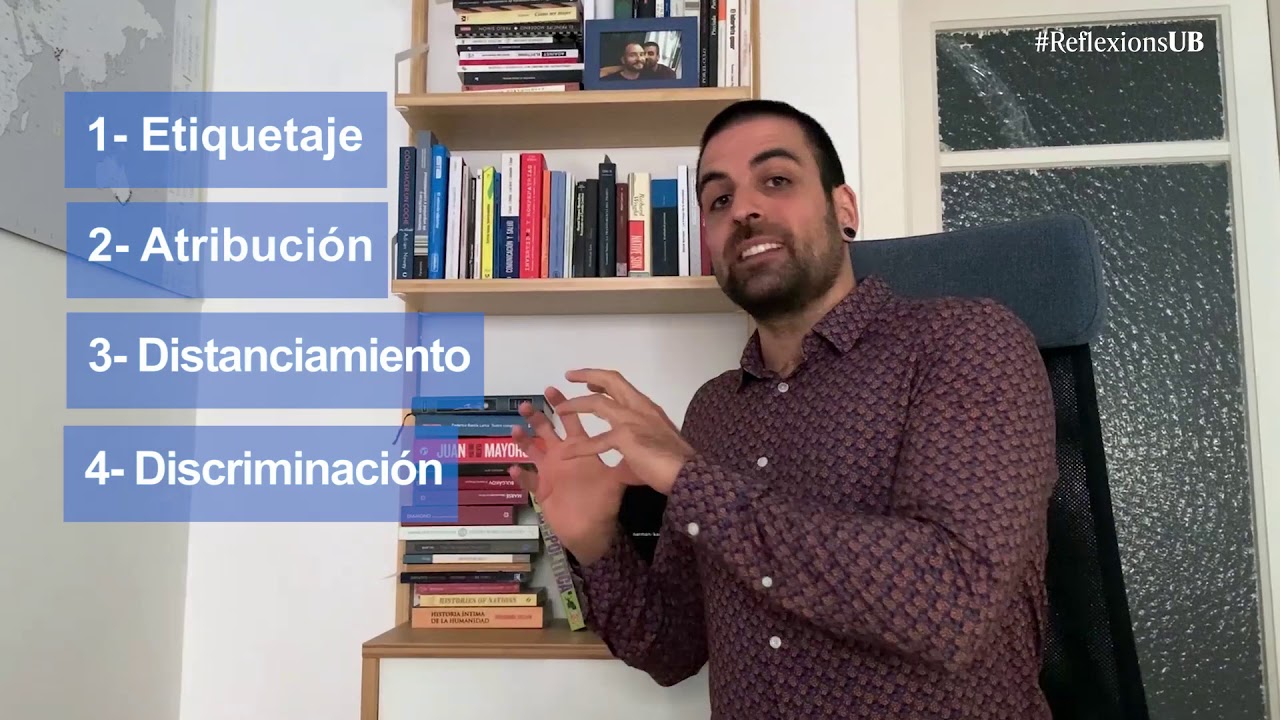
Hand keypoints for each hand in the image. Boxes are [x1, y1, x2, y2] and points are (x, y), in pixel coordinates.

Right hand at [510, 387, 640, 564]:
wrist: (593, 529)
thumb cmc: (603, 501)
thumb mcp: (615, 479)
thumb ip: (622, 461)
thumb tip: (636, 442)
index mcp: (578, 448)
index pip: (571, 420)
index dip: (564, 404)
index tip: (553, 388)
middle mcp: (561, 455)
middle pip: (546, 430)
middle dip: (536, 416)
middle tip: (525, 404)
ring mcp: (549, 472)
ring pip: (532, 451)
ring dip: (523, 440)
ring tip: (515, 430)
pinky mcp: (542, 490)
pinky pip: (528, 481)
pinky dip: (521, 476)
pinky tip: (514, 469)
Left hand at [552, 368, 696, 494]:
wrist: (688, 474)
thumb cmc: (676, 462)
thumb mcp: (656, 444)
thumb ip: (641, 443)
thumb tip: (634, 455)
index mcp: (647, 408)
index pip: (622, 385)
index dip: (602, 380)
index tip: (588, 382)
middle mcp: (639, 408)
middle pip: (611, 381)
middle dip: (588, 375)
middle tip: (569, 375)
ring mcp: (632, 421)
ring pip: (598, 404)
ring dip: (576, 405)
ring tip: (560, 409)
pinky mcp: (626, 437)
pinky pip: (596, 441)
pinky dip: (580, 448)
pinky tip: (567, 453)